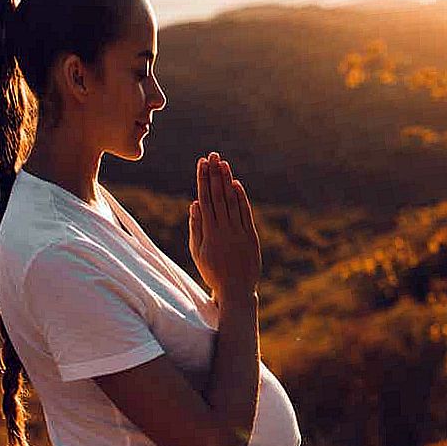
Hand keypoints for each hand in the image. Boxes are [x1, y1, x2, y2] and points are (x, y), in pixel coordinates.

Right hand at [188, 151, 260, 301]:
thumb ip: (197, 227)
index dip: (203, 179)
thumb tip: (195, 203)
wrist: (236, 290)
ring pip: (232, 201)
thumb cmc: (212, 272)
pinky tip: (236, 184)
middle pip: (219, 196)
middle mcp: (225, 229)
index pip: (205, 199)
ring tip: (223, 164)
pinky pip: (245, 213)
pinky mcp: (251, 236)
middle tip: (212, 155)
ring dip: (227, 181)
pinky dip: (241, 198)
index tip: (201, 163)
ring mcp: (239, 232)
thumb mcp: (198, 252)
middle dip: (214, 174)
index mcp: (209, 233)